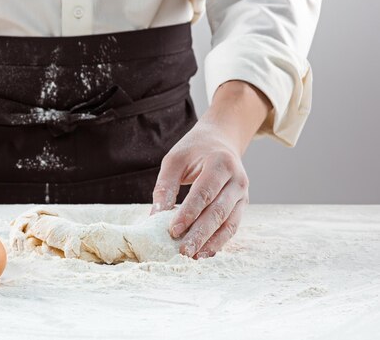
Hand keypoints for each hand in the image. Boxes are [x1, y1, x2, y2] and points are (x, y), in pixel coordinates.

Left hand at [151, 121, 248, 258]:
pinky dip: (219, 242)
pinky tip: (204, 253)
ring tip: (194, 257)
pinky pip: (232, 227)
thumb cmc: (195, 150)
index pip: (205, 192)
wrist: (222, 140)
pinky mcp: (242, 205)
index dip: (189, 213)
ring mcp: (243, 194)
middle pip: (218, 211)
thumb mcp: (175, 160)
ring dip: (211, 242)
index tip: (173, 230)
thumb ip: (165, 186)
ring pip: (229, 223)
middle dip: (200, 233)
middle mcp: (237, 179)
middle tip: (183, 251)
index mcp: (221, 163)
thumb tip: (154, 216)